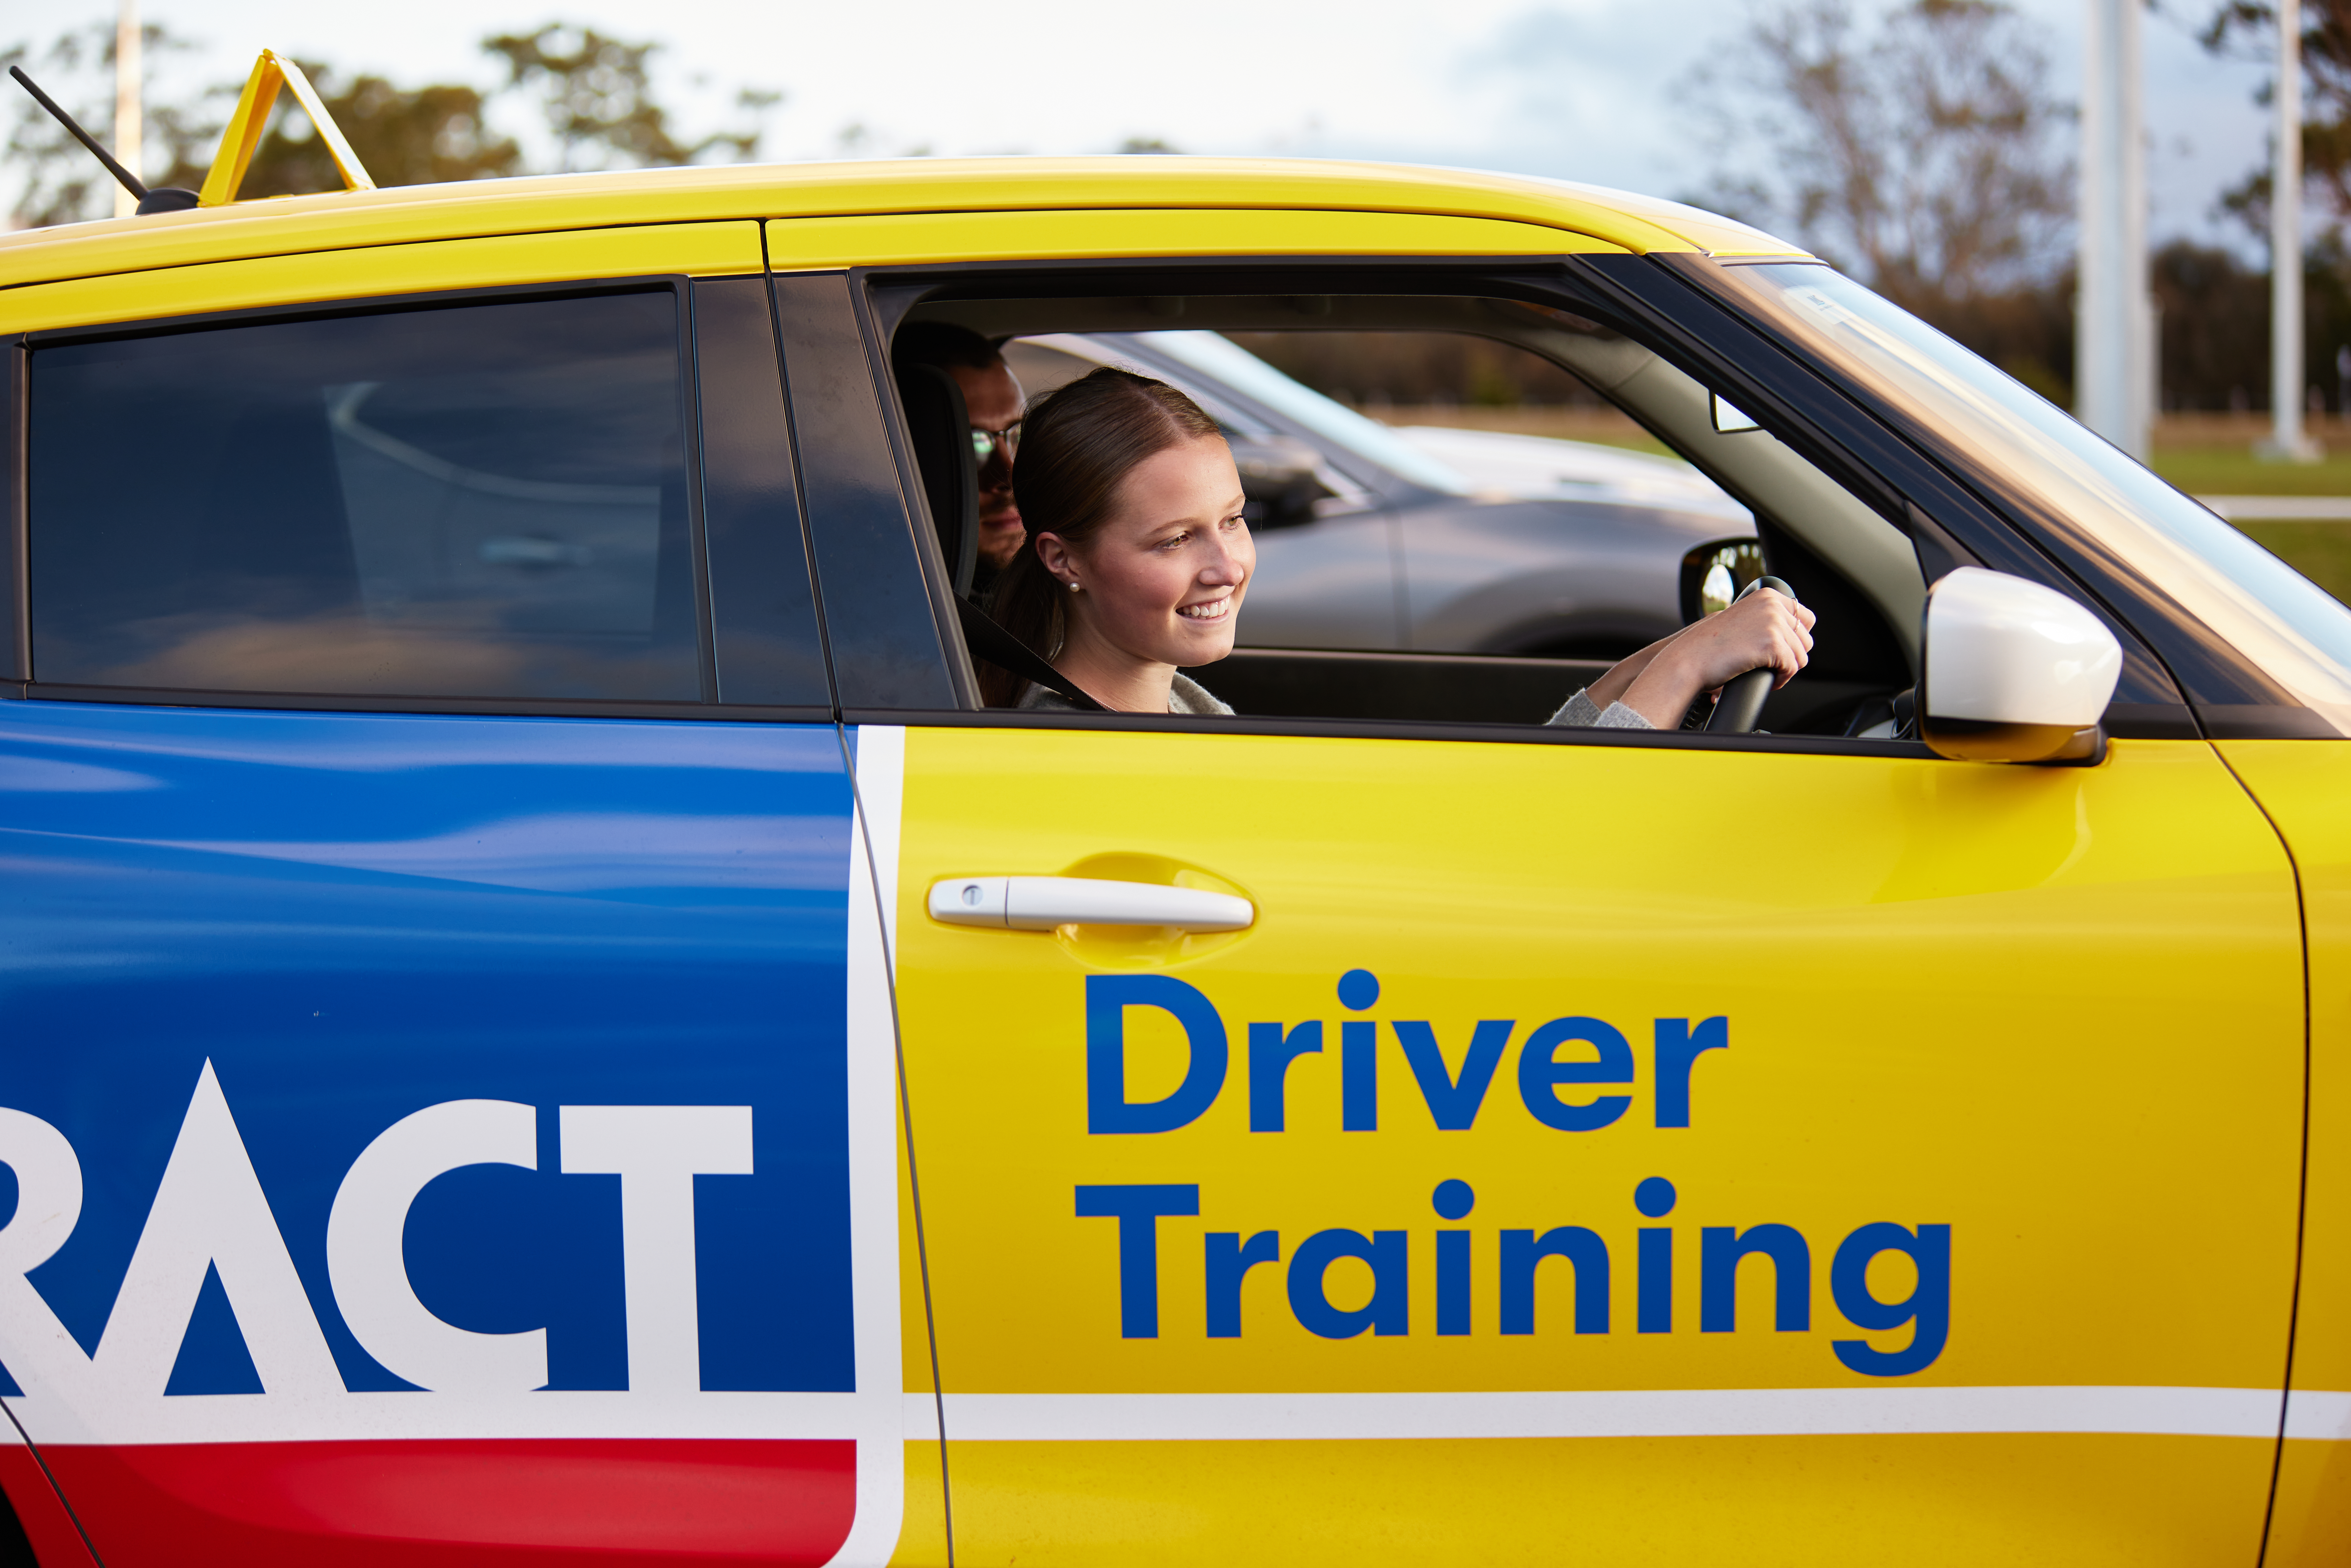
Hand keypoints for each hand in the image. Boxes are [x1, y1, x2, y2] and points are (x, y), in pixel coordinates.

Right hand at [1618, 589, 1815, 726]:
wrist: (1689, 659)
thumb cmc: (1708, 646)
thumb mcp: (1740, 620)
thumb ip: (1764, 618)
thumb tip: (1792, 632)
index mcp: (1766, 596)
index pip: (1805, 617)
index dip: (1796, 638)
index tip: (1781, 651)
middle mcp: (1772, 605)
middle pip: (1806, 639)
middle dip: (1792, 656)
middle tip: (1771, 666)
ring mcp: (1773, 623)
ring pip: (1801, 656)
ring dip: (1786, 669)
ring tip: (1768, 673)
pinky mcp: (1772, 644)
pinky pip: (1792, 668)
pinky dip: (1782, 679)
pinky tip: (1767, 680)